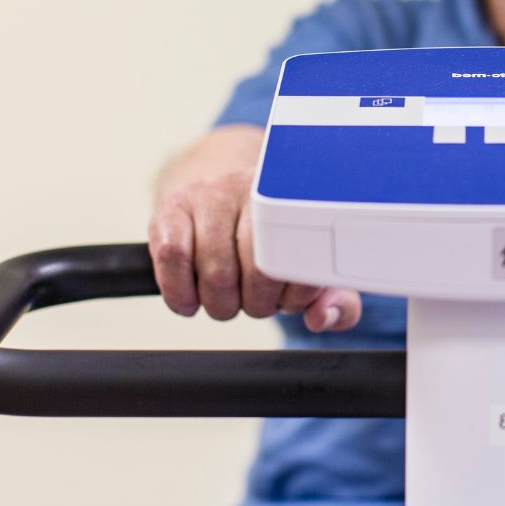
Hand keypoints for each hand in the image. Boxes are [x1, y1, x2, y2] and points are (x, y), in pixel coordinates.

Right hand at [147, 127, 361, 328]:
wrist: (220, 195)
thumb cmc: (271, 239)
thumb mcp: (310, 265)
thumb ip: (334, 298)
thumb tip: (322, 317)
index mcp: (294, 200)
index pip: (299, 258)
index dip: (294, 295)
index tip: (290, 300)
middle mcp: (250, 189)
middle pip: (257, 271)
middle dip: (258, 304)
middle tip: (257, 301)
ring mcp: (208, 195)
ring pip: (215, 272)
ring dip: (222, 304)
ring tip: (229, 297)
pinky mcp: (171, 209)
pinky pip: (173, 259)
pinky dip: (182, 294)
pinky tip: (193, 299)